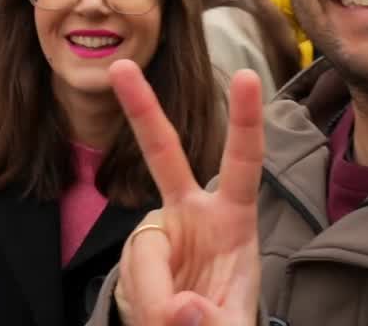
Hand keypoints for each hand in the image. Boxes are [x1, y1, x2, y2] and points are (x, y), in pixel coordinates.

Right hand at [110, 60, 262, 325]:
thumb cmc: (219, 318)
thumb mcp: (231, 323)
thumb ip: (214, 319)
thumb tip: (180, 309)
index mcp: (231, 217)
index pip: (242, 163)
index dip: (245, 121)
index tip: (246, 75)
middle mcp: (189, 214)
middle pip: (163, 154)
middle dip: (142, 109)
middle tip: (121, 67)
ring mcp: (156, 234)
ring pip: (145, 255)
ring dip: (160, 299)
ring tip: (176, 322)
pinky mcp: (132, 259)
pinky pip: (134, 283)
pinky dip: (147, 310)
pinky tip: (161, 321)